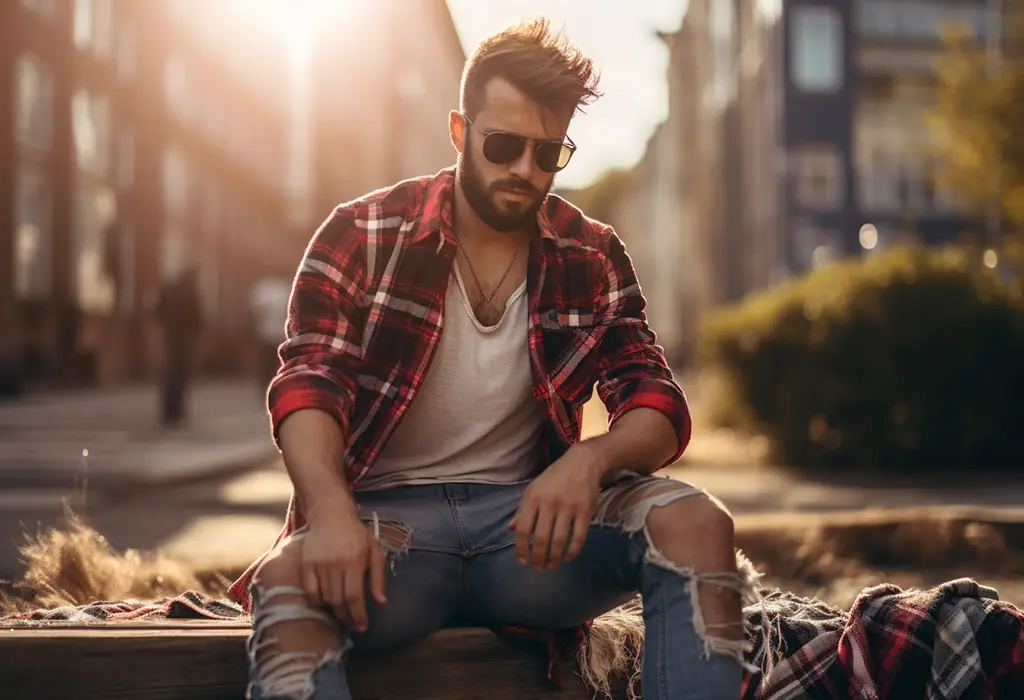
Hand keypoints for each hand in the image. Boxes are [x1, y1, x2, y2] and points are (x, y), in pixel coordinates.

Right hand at [301, 506, 387, 631]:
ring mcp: (318, 565)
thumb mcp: (375, 552)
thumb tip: (380, 602)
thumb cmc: (357, 535)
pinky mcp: (306, 565)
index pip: (354, 597)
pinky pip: (310, 592)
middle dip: (347, 616)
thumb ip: (379, 578)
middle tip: (353, 622)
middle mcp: (335, 564)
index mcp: (354, 562)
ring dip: (334, 610)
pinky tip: (326, 602)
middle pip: (338, 601)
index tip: (362, 626)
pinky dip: (317, 601)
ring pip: (325, 599)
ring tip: (342, 613)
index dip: (358, 615)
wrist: (331, 515)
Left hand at [509, 441, 605, 570]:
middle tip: (538, 568)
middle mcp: (549, 503)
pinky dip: (573, 551)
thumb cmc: (555, 477)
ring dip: (554, 558)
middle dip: (538, 557)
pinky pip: (578, 537)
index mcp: (533, 498)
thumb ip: (523, 510)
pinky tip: (568, 557)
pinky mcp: (585, 511)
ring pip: (559, 540)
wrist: (583, 462)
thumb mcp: (534, 489)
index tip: (522, 561)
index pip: (523, 529)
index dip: (521, 548)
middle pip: (541, 538)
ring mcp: (568, 507)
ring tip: (552, 565)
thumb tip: (511, 529)